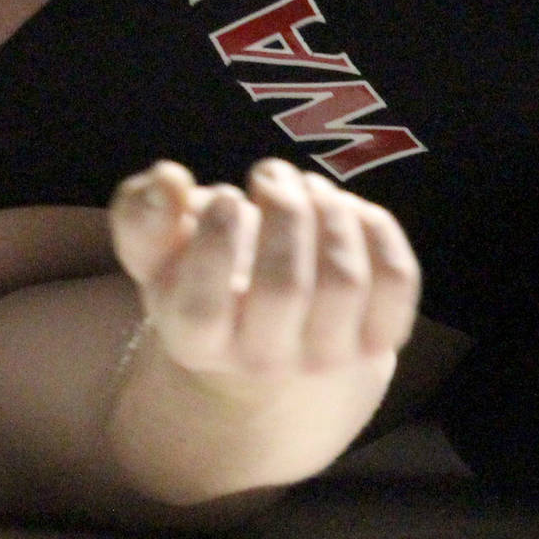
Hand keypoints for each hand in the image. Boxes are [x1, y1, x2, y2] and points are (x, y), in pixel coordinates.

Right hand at [109, 159, 417, 386]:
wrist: (264, 336)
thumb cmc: (199, 273)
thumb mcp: (155, 249)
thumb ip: (141, 212)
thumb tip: (169, 180)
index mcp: (196, 341)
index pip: (203, 309)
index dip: (216, 241)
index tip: (227, 197)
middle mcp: (262, 362)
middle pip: (283, 287)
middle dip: (282, 210)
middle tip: (271, 176)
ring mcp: (327, 357)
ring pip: (344, 279)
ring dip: (329, 210)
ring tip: (306, 187)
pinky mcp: (379, 340)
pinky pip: (396, 280)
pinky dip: (375, 227)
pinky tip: (345, 210)